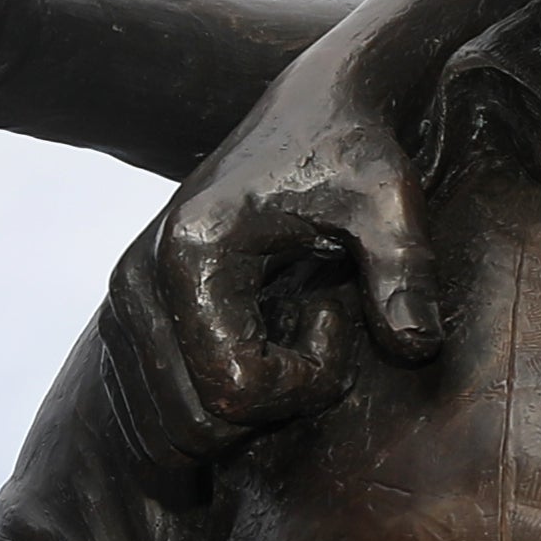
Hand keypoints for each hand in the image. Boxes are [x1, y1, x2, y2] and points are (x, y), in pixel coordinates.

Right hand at [107, 32, 451, 456]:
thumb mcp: (390, 201)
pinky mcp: (130, 321)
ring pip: (171, 432)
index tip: (338, 314)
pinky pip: (158, 416)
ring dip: (243, 411)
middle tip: (316, 329)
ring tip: (287, 334)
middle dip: (273, 406)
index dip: (307, 383)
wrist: (312, 109)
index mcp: (191, 257)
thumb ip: (404, 270)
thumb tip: (416, 346)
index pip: (235, 391)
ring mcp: (124, 306)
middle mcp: (136, 283)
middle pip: (194, 426)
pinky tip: (262, 348)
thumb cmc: (354, 151)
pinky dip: (215, 409)